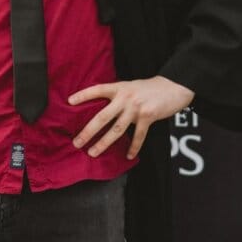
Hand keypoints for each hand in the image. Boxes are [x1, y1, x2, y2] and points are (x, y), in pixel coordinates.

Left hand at [68, 76, 194, 159]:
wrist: (173, 87)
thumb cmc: (149, 88)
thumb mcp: (130, 86)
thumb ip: (117, 96)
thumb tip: (102, 108)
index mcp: (119, 88)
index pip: (97, 90)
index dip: (83, 95)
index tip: (69, 101)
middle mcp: (125, 98)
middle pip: (102, 116)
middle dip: (88, 131)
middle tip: (77, 142)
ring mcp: (136, 108)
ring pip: (116, 129)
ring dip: (103, 143)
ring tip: (93, 152)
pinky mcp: (148, 117)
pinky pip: (138, 136)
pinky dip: (133, 147)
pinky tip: (128, 155)